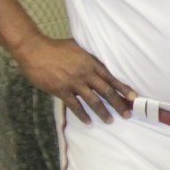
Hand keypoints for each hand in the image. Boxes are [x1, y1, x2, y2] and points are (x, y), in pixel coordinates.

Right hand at [12, 35, 136, 123]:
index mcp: (91, 63)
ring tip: (109, 120)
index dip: (123, 88)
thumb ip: (89, 56)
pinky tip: (88, 121)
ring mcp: (74, 83)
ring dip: (102, 112)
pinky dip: (82, 114)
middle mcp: (85, 74)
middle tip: (126, 114)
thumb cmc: (56, 47)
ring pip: (93, 100)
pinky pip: (75, 105)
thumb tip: (100, 60)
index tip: (133, 97)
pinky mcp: (61, 90)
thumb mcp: (78, 47)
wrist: (35, 51)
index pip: (111, 77)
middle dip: (118, 103)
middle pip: (106, 91)